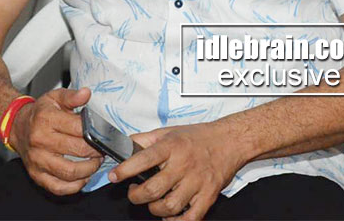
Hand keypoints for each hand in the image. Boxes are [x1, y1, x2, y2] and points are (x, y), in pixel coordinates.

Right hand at [7, 87, 102, 195]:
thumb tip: (86, 94)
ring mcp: (37, 160)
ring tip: (94, 162)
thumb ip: (71, 96)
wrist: (18, 126)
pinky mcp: (36, 175)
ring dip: (89, 170)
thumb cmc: (40, 113)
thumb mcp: (54, 98)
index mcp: (46, 119)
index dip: (96, 133)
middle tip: (101, 149)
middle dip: (96, 152)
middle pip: (77, 150)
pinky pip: (59, 188)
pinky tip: (81, 177)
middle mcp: (40, 141)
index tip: (102, 135)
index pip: (79, 129)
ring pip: (70, 172)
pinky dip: (75, 186)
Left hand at [109, 122, 246, 220]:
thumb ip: (145, 139)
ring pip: (169, 206)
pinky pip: (191, 217)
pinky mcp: (208, 196)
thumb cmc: (198, 137)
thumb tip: (124, 144)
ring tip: (151, 203)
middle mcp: (183, 164)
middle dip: (137, 196)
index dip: (125, 170)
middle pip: (154, 189)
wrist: (229, 141)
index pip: (143, 159)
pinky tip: (169, 216)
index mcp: (171, 147)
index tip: (114, 176)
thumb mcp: (168, 131)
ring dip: (154, 210)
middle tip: (134, 193)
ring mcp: (197, 182)